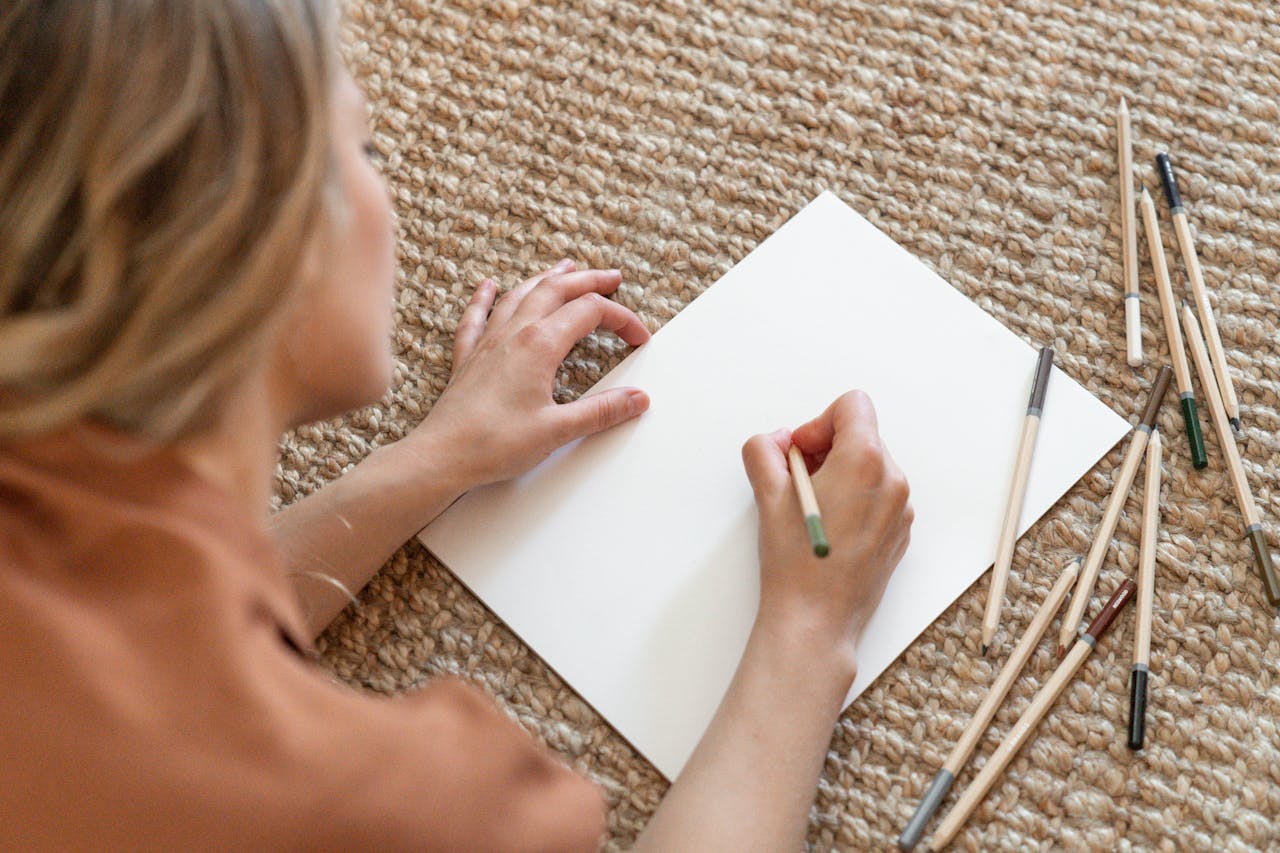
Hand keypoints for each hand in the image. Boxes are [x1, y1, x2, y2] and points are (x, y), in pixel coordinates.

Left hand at [417, 260, 651, 488]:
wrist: (442, 455)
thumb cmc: (493, 444)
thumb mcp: (558, 430)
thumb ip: (601, 411)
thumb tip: (636, 398)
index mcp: (539, 345)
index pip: (590, 313)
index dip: (621, 319)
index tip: (638, 337)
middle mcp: (513, 334)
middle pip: (556, 290)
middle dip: (589, 280)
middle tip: (612, 278)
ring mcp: (488, 342)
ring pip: (520, 294)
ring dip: (547, 279)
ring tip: (565, 268)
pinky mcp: (468, 358)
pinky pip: (477, 316)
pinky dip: (484, 297)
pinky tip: (486, 286)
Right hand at [741, 391, 912, 670]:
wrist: (817, 621)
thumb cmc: (796, 563)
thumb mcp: (767, 496)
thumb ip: (765, 451)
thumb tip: (776, 442)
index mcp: (865, 461)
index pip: (852, 405)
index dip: (818, 422)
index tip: (801, 452)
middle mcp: (892, 481)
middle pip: (861, 435)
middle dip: (826, 449)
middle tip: (797, 481)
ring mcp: (901, 509)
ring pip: (870, 466)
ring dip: (839, 474)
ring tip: (811, 509)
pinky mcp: (899, 533)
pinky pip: (878, 496)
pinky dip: (853, 499)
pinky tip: (828, 528)